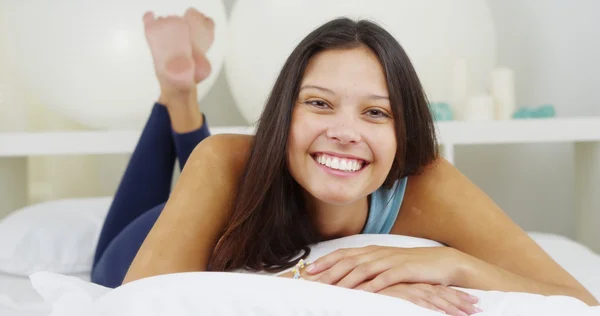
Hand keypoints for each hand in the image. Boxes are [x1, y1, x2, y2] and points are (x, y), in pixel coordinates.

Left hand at [303, 245, 461, 291]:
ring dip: (345, 279)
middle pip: (349, 260)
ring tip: (330, 289)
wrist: (441, 263)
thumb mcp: (388, 265)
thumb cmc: (412, 267)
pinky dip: (371, 286)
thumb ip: (370, 269)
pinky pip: (384, 279)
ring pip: (363, 269)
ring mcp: (391, 261)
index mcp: (373, 251)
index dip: (326, 261)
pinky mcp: (404, 270)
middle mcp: (379, 253)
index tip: (310, 270)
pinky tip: (361, 293)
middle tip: (313, 280)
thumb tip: (349, 278)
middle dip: (329, 270)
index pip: (344, 254)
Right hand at [377, 283, 481, 315]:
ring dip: (453, 307)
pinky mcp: (400, 293)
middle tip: (477, 309)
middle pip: (441, 292)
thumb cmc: (368, 288)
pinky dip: (434, 309)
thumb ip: (403, 292)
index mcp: (412, 280)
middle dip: (460, 301)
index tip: (471, 300)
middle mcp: (412, 282)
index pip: (437, 288)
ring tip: (468, 315)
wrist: (353, 279)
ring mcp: (407, 287)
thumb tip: (414, 298)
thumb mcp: (390, 290)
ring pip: (435, 297)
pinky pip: (421, 302)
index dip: (455, 294)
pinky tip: (445, 315)